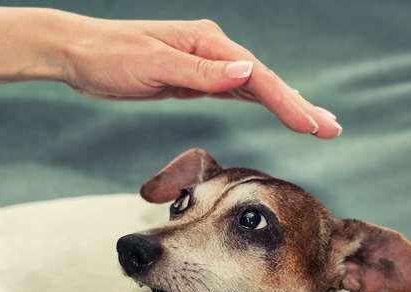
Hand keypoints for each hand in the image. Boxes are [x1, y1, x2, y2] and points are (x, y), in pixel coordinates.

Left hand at [57, 16, 341, 137]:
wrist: (80, 55)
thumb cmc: (111, 58)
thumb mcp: (155, 64)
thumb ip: (202, 72)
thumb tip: (248, 72)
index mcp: (207, 44)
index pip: (257, 78)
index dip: (288, 103)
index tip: (313, 125)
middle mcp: (211, 51)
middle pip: (264, 81)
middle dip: (298, 105)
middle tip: (331, 128)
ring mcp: (203, 63)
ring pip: (253, 86)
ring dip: (284, 104)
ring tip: (314, 122)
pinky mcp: (193, 77)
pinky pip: (234, 91)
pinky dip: (258, 101)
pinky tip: (273, 109)